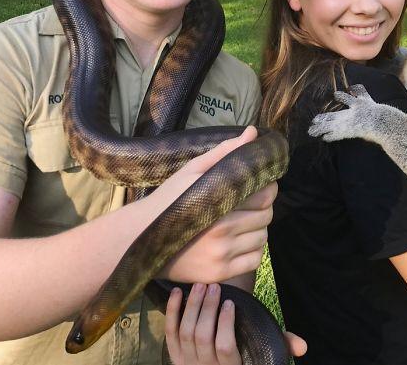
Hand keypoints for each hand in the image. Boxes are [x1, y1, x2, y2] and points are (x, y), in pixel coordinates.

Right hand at [159, 127, 277, 281]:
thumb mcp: (192, 171)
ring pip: (263, 238)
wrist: (139, 239)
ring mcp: (221, 255)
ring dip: (259, 228)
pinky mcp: (219, 274)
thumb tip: (253, 132)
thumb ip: (225, 152)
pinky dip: (253, 250)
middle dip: (264, 206)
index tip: (260, 184)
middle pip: (266, 216)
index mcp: (217, 202)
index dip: (268, 187)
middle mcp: (221, 231)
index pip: (264, 194)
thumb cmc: (168, 199)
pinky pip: (254, 261)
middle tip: (252, 202)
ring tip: (244, 220)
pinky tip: (239, 240)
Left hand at [165, 284, 306, 364]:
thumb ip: (280, 346)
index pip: (224, 346)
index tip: (231, 302)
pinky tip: (178, 292)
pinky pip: (169, 333)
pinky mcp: (174, 356)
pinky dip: (172, 311)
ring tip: (201, 286)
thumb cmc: (242, 357)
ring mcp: (187, 362)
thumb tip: (303, 346)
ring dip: (192, 307)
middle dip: (208, 309)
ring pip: (185, 332)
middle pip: (202, 336)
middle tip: (215, 287)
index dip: (225, 324)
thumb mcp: (259, 353)